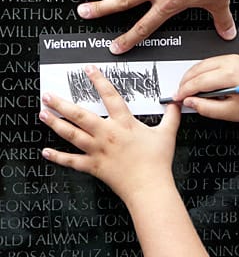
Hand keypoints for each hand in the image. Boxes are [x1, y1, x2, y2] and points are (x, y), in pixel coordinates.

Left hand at [39, 65, 180, 203]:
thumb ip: (171, 116)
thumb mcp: (168, 134)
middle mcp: (107, 134)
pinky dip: (57, 157)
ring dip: (55, 123)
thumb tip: (176, 103)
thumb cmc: (157, 162)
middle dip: (62, 103)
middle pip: (79, 115)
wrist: (149, 186)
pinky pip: (72, 161)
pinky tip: (46, 151)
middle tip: (48, 95)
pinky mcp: (93, 166)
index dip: (99, 81)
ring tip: (43, 113)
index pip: (110, 96)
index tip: (88, 70)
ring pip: (71, 134)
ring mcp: (97, 150)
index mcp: (124, 124)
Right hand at [176, 54, 238, 122]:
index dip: (184, 91)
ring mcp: (233, 58)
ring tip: (189, 91)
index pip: (197, 82)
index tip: (177, 99)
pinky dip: (202, 72)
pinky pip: (211, 63)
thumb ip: (207, 108)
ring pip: (202, 64)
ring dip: (192, 76)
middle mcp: (230, 62)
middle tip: (180, 96)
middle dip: (185, 82)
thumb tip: (191, 103)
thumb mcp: (231, 113)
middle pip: (197, 70)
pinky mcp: (235, 59)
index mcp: (229, 75)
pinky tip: (201, 84)